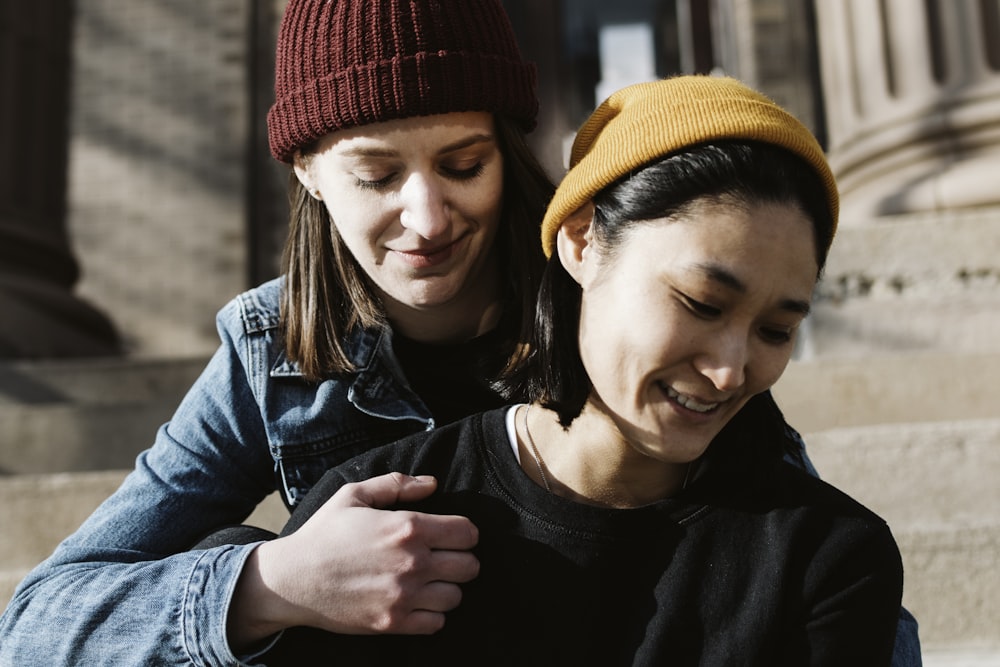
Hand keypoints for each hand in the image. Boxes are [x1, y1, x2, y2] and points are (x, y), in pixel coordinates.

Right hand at [228, 473, 478, 646]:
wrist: (292, 579)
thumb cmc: (324, 534)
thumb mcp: (354, 495)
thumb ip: (397, 484)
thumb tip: (431, 483)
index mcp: (408, 527)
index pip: (468, 532)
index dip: (464, 532)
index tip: (452, 535)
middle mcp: (412, 562)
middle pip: (469, 566)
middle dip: (461, 559)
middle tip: (444, 558)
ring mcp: (404, 595)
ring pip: (456, 596)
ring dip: (447, 587)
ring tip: (430, 581)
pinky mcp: (393, 622)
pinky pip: (436, 623)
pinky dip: (432, 614)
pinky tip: (417, 601)